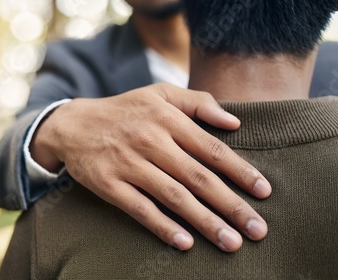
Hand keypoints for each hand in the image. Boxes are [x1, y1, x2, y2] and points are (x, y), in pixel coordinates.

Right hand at [31, 83, 271, 251]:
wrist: (73, 124)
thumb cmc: (124, 110)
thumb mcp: (158, 93)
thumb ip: (198, 103)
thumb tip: (234, 124)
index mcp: (166, 118)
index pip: (211, 149)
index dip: (240, 171)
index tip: (264, 192)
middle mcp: (150, 141)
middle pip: (198, 178)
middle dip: (231, 205)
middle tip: (257, 229)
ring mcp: (128, 164)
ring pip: (173, 197)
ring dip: (204, 222)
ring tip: (231, 242)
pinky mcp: (109, 184)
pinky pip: (140, 209)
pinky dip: (163, 227)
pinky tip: (185, 243)